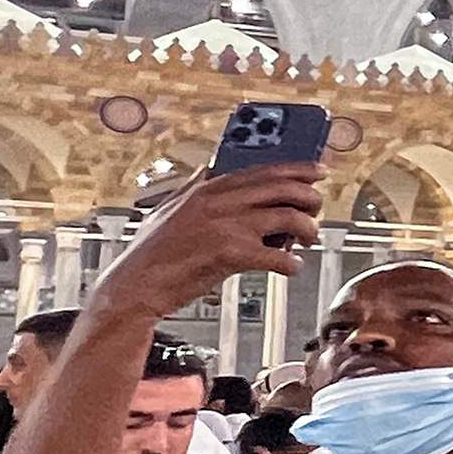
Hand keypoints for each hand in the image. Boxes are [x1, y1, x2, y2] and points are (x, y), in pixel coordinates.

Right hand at [92, 161, 320, 320]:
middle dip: (310, 197)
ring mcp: (225, 225)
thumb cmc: (150, 254)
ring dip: (307, 229)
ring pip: (289, 217)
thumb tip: (208, 167)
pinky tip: (291, 268)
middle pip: (283, 188)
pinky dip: (291, 264)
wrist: (134, 286)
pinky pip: (278, 256)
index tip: (318, 169)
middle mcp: (219, 201)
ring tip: (308, 240)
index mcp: (207, 188)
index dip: (297, 168)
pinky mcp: (230, 253)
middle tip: (317, 209)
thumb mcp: (167, 208)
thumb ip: (191, 186)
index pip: (263, 169)